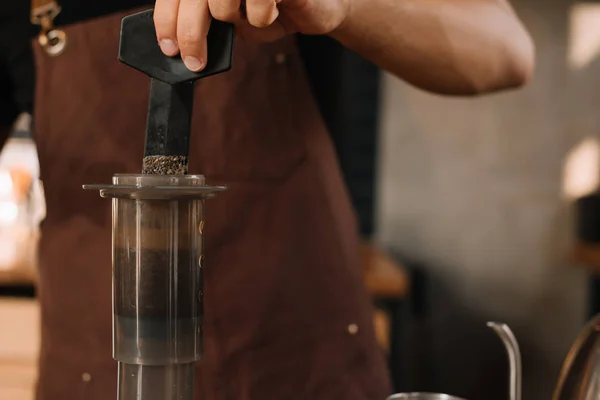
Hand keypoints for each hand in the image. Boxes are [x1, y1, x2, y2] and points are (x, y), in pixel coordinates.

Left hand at [153, 0, 349, 70]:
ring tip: (250, 17)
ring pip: (219, 1)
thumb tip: (178, 42)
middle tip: (194, 62)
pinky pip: (258, 2)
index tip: (169, 48)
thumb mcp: (232, 18)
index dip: (166, 20)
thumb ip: (207, 20)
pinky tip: (273, 12)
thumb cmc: (273, 9)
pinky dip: (262, 17)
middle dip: (190, 34)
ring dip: (233, 19)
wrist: (318, 5)